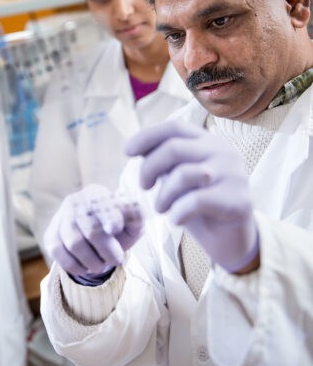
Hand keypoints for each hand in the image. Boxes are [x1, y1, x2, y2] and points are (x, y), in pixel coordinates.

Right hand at [43, 184, 143, 276]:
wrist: (94, 236)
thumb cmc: (116, 227)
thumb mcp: (131, 222)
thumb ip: (136, 217)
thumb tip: (131, 215)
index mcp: (96, 194)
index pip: (102, 205)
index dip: (109, 217)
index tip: (115, 229)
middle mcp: (75, 201)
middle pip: (91, 229)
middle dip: (107, 250)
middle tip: (116, 259)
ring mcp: (60, 217)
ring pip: (74, 244)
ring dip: (92, 261)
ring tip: (101, 264)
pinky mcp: (50, 234)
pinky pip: (58, 253)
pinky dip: (74, 265)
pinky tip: (85, 266)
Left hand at [125, 121, 258, 272]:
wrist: (231, 238)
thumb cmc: (198, 205)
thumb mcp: (178, 177)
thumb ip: (163, 161)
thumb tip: (134, 146)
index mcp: (208, 141)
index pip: (174, 128)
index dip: (147, 136)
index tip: (126, 151)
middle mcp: (223, 152)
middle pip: (173, 148)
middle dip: (148, 168)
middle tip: (143, 186)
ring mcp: (233, 174)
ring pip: (182, 175)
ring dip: (162, 195)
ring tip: (160, 208)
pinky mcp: (238, 200)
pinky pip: (195, 201)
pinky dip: (177, 212)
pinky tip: (175, 220)